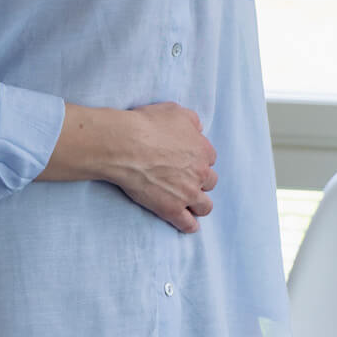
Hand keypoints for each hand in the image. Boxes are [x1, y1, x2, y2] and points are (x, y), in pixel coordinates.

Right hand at [115, 101, 217, 231]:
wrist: (126, 146)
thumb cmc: (148, 125)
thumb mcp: (175, 111)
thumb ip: (191, 121)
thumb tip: (198, 129)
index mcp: (203, 150)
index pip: (210, 158)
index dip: (198, 160)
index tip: (188, 161)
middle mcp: (200, 173)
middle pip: (210, 182)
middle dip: (200, 181)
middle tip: (186, 180)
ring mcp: (187, 193)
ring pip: (205, 206)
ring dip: (199, 205)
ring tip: (190, 204)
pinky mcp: (172, 209)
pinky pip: (188, 224)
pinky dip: (190, 225)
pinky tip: (188, 225)